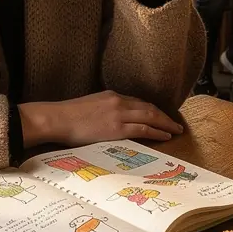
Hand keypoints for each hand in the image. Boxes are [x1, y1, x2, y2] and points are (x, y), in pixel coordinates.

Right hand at [19, 91, 183, 149]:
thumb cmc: (68, 116)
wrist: (57, 118)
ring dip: (165, 123)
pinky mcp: (117, 128)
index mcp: (111, 95)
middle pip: (149, 107)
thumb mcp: (90, 106)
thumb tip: (109, 121)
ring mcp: (119, 114)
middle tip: (175, 124)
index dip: (152, 110)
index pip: (138, 102)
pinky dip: (157, 132)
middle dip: (164, 116)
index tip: (160, 116)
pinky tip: (165, 136)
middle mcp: (118, 101)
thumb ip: (103, 110)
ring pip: (150, 116)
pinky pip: (143, 129)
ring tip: (175, 130)